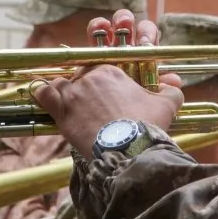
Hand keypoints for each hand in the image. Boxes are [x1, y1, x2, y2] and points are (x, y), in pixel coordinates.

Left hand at [31, 10, 183, 156]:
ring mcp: (73, 92)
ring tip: (74, 105)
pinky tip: (44, 96)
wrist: (128, 149)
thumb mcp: (166, 105)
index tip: (109, 94)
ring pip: (62, 83)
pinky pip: (44, 93)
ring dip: (65, 92)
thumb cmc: (146, 126)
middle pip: (83, 76)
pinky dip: (42, 93)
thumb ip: (171, 90)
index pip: (103, 69)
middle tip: (95, 105)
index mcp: (113, 71)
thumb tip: (175, 83)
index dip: (105, 82)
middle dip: (87, 88)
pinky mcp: (61, 110)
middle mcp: (90, 77)